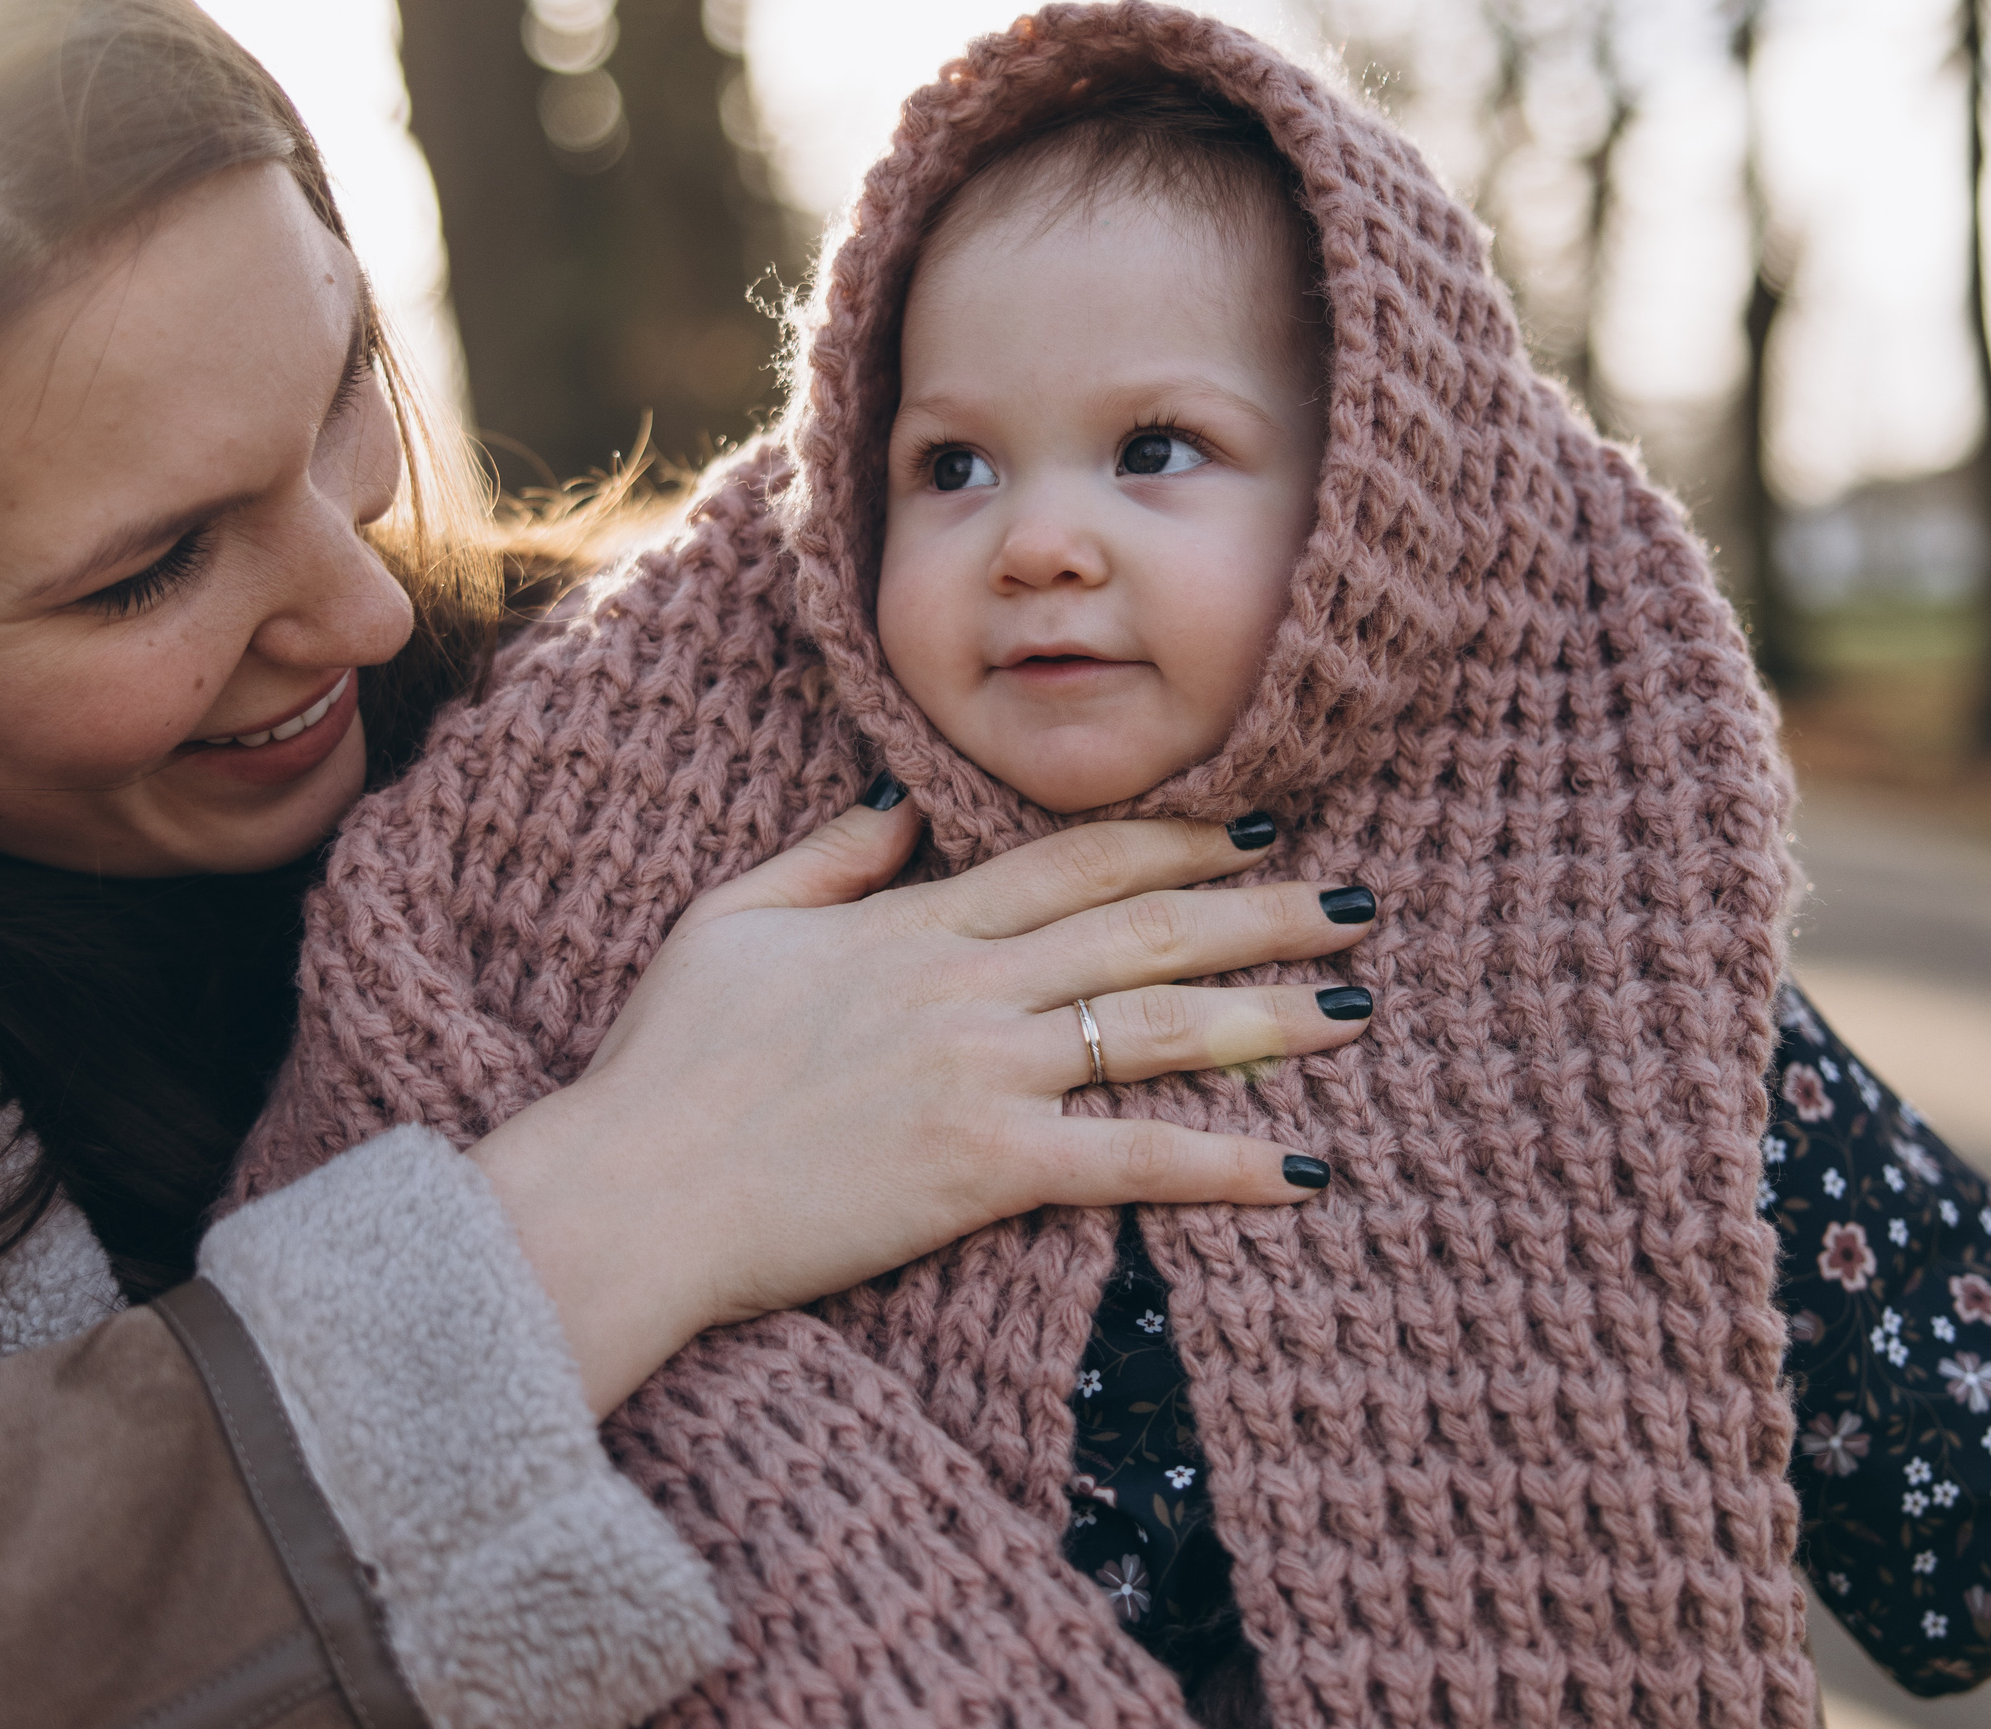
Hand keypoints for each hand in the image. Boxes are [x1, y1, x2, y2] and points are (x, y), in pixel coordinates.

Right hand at [467, 798, 1374, 1413]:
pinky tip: (1302, 1170)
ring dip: (1270, 1015)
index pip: (1074, 862)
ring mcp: (983, 1075)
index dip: (1175, 836)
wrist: (635, 1190)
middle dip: (1262, 910)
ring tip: (1355, 1007)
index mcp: (914, 924)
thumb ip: (829, 856)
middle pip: (1146, 930)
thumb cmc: (667, 1062)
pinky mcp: (985, 1171)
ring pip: (1159, 1028)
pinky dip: (1225, 1163)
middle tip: (1355, 900)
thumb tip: (903, 799)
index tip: (1253, 825)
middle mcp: (968, 986)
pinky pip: (1131, 1161)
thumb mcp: (732, 920)